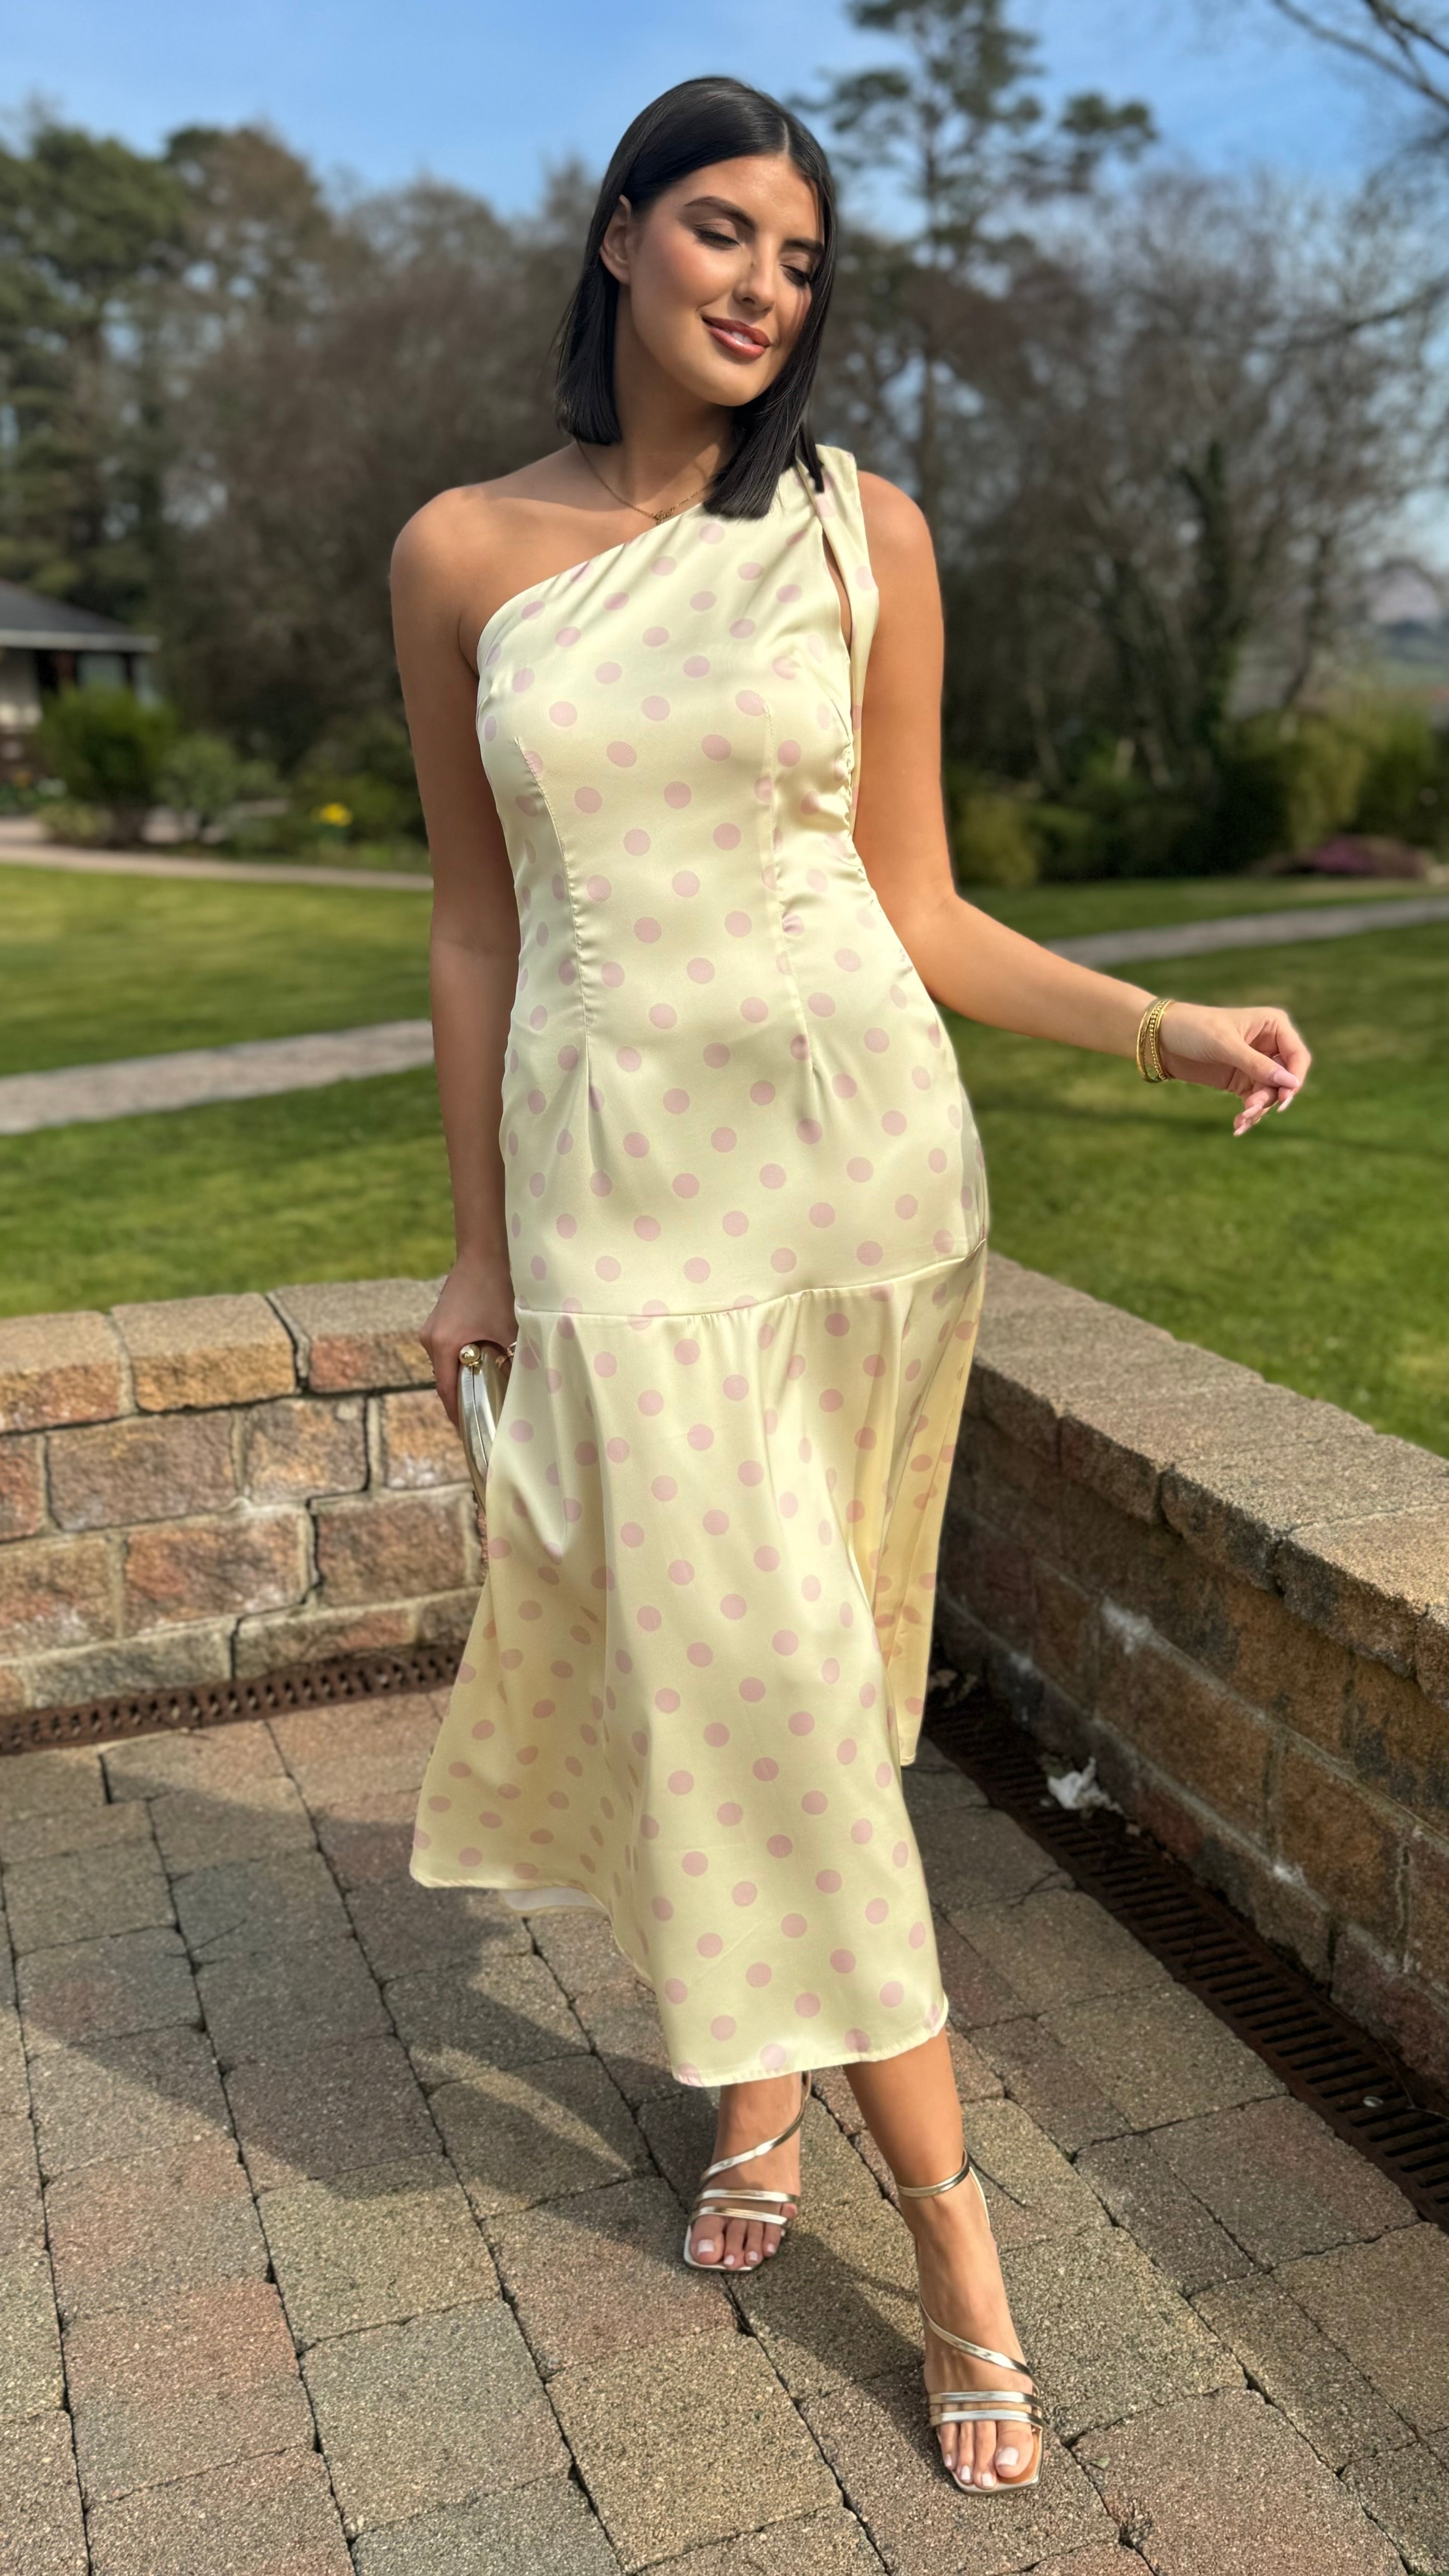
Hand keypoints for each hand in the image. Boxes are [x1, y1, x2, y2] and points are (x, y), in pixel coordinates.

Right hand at [421, 1255, 515, 1427]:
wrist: (485, 1251)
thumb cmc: (498, 1288)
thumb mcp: (511, 1332)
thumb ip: (513, 1363)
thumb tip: (525, 1392)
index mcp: (443, 1345)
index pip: (447, 1394)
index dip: (460, 1418)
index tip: (472, 1437)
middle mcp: (430, 1339)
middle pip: (445, 1381)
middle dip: (464, 1400)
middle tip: (484, 1421)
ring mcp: (432, 1328)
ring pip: (447, 1366)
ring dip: (464, 1379)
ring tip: (485, 1396)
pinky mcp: (439, 1320)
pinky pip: (449, 1351)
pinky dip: (463, 1361)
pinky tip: (482, 1365)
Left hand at [1155, 1002, 1310, 1136]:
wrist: (1161, 1038)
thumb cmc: (1194, 1029)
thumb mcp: (1226, 1045)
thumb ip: (1257, 1065)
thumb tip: (1291, 1083)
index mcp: (1274, 1026)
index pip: (1298, 1056)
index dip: (1295, 1078)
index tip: (1285, 1099)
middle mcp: (1270, 1044)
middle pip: (1286, 1079)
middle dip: (1271, 1097)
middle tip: (1251, 1109)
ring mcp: (1256, 1064)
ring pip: (1271, 1094)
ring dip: (1259, 1109)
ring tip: (1242, 1121)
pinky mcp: (1242, 1080)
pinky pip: (1255, 1101)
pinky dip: (1249, 1115)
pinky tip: (1238, 1126)